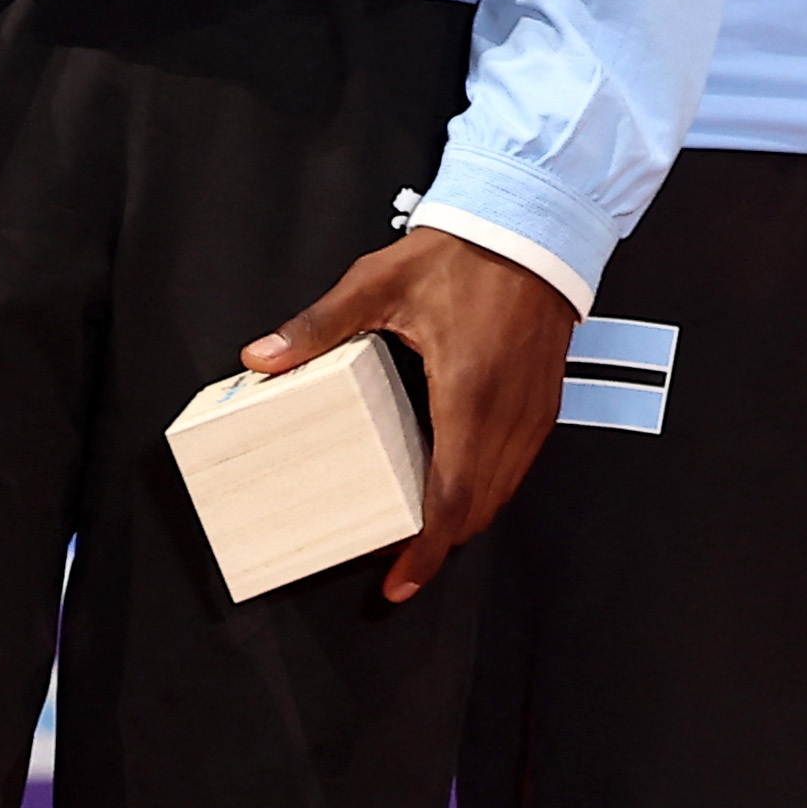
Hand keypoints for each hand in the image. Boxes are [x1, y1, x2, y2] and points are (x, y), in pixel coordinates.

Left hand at [243, 227, 577, 603]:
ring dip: (465, 517)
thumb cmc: (464, 253)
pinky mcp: (544, 399)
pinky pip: (520, 464)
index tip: (399, 582)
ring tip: (422, 529)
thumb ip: (319, 326)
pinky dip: (490, 488)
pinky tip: (462, 482)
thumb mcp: (379, 285)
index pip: (451, 497)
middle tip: (395, 563)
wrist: (535, 224)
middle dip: (438, 544)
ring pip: (504, 491)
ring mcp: (533, 409)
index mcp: (468, 393)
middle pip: (479, 508)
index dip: (427, 551)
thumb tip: (262, 357)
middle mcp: (508, 412)